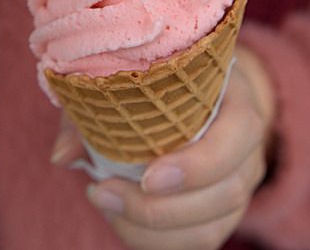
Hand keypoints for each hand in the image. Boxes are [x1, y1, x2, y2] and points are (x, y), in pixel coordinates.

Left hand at [50, 45, 276, 249]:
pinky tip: (119, 218)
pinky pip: (197, 242)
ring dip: (150, 229)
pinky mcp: (222, 215)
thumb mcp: (131, 75)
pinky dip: (154, 241)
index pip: (239, 134)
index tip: (148, 176)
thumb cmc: (162, 80)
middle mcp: (248, 149)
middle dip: (159, 207)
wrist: (202, 93)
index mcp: (239, 100)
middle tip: (103, 191)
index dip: (198, 164)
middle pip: (225, 192)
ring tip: (104, 201)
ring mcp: (239, 186)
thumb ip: (96, 106)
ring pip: (210, 228)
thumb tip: (61, 155)